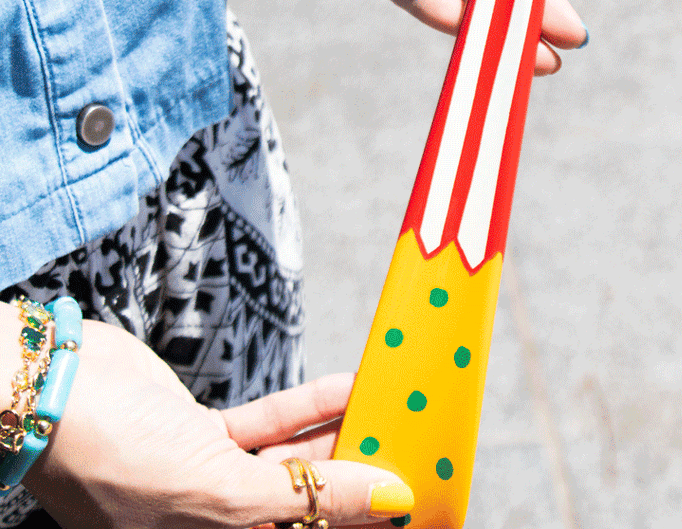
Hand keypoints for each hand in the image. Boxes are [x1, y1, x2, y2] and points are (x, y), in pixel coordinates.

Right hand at [23, 315, 408, 527]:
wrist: (53, 393)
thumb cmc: (114, 461)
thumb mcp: (221, 493)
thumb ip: (307, 497)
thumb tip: (388, 500)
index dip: (356, 524)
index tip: (409, 501)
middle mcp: (212, 523)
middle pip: (305, 505)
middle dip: (355, 479)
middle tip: (406, 447)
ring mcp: (207, 477)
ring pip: (292, 462)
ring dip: (338, 436)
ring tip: (387, 411)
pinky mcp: (202, 433)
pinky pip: (269, 423)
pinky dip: (308, 404)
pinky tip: (347, 384)